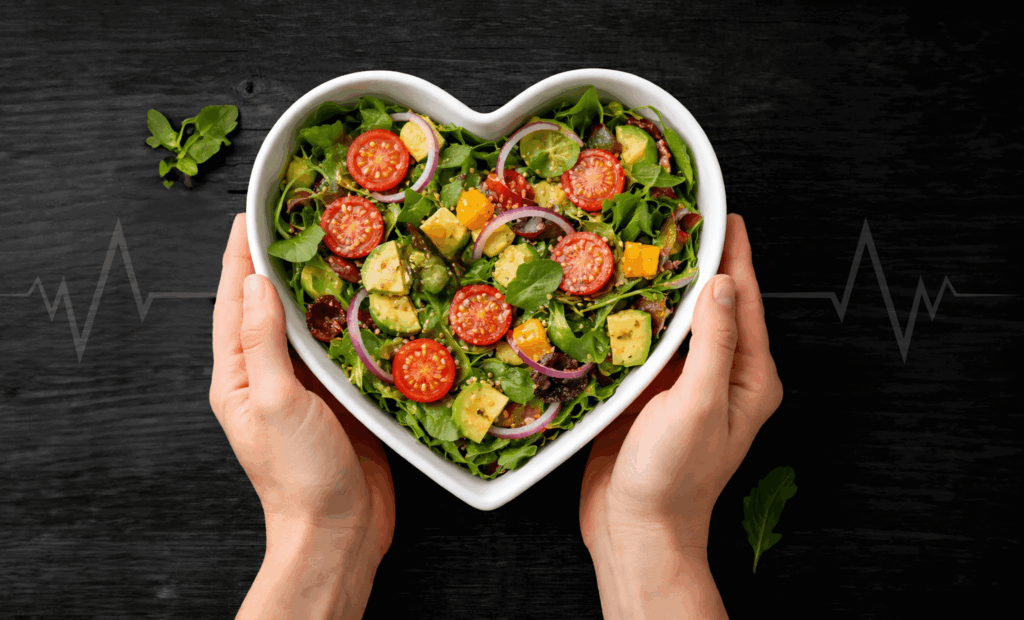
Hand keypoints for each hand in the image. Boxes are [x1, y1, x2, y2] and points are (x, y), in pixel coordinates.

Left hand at [209, 214, 393, 618]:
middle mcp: (269, 376)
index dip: (239, 256)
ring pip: (308, 324)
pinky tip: (368, 299)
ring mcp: (306, 387)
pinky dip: (350, 320)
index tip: (249, 214)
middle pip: (269, 307)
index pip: (233, 302)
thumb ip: (263, 342)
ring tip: (336, 245)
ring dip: (318, 286)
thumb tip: (251, 282)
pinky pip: (341, 348)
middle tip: (299, 218)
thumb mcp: (275, 403)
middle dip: (279, 262)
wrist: (340, 530)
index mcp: (239, 376)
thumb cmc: (300, 475)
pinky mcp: (341, 398)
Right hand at [579, 214, 781, 618]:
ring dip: (660, 288)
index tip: (722, 213)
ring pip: (672, 323)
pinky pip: (641, 345)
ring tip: (640, 245)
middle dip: (696, 263)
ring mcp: (680, 385)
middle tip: (675, 218)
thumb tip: (722, 281)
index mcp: (748, 378)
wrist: (634, 531)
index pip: (744, 302)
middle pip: (710, 307)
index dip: (734, 255)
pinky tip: (611, 295)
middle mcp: (718, 377)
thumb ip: (714, 341)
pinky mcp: (645, 395)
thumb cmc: (674, 477)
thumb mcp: (699, 403)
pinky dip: (630, 319)